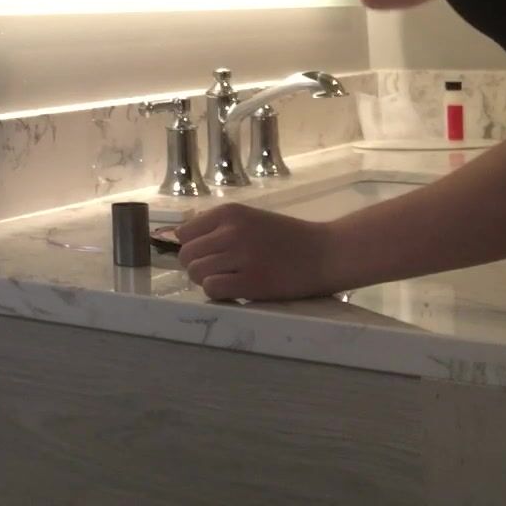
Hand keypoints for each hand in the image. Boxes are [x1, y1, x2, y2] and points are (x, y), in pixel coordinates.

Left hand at [175, 202, 340, 301]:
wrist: (326, 253)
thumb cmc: (288, 238)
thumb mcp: (250, 219)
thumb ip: (219, 227)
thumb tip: (179, 238)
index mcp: (229, 212)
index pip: (184, 233)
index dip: (193, 248)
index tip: (209, 256)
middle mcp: (231, 231)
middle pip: (186, 255)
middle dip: (198, 266)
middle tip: (220, 272)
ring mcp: (241, 256)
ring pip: (196, 273)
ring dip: (208, 281)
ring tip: (230, 281)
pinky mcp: (251, 282)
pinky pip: (212, 289)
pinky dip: (219, 293)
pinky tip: (236, 291)